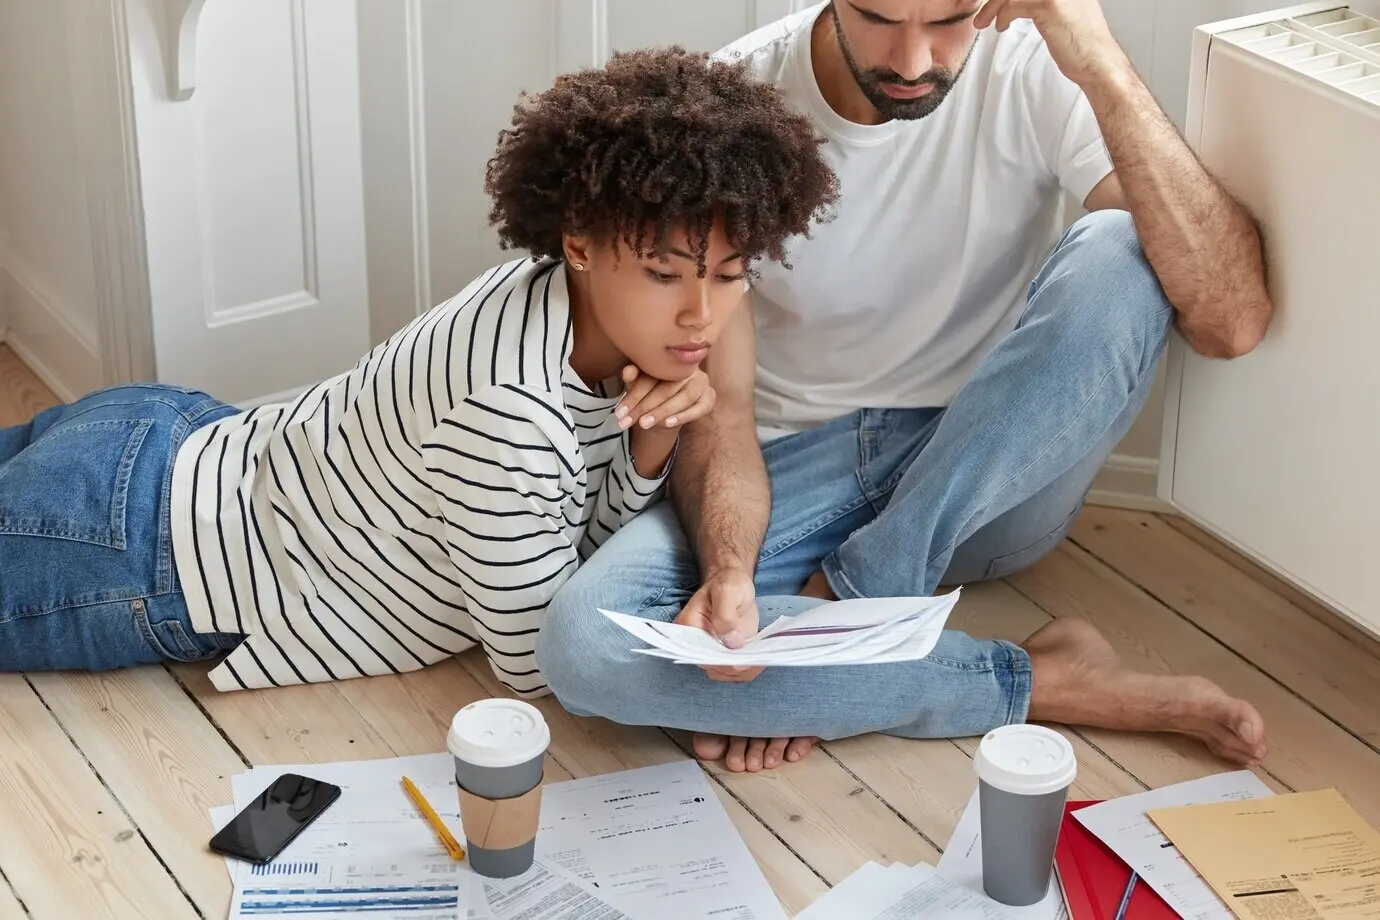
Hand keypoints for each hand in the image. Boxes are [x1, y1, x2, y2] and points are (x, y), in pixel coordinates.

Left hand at [615, 365, 715, 431]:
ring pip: (684, 397)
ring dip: (663, 411)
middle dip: (644, 407)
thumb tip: (627, 372)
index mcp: (669, 359)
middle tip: (627, 421)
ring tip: (644, 423)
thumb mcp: (637, 386)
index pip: (651, 376)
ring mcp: (702, 382)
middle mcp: (688, 367)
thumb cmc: (650, 392)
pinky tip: (667, 423)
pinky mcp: (709, 397)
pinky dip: (683, 416)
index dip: (634, 395)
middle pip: (666, 388)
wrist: (666, 410)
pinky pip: (699, 408)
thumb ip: (633, 378)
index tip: (619, 411)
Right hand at [673, 567, 762, 682]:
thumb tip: (731, 643)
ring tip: (760, 658)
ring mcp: (712, 651)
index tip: (738, 658)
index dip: (718, 661)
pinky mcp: (727, 654)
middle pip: (713, 667)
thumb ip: (725, 615)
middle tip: (755, 658)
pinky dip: (749, 669)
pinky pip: (736, 671)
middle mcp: (696, 644)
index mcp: (687, 628)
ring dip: (744, 670)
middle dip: (735, 667)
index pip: (698, 654)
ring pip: (725, 673)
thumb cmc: (728, 583)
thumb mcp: (727, 591)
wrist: (735, 584)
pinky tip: (761, 659)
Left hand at [974, 0, 1124, 86]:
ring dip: (992, 6)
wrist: (1098, 62)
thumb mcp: (1061, 10)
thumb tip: (1013, 1)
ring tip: (984, 22)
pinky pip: (1014, 4)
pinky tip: (1002, 26)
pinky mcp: (1050, 4)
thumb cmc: (1081, 42)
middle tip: (982, 12)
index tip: (991, 3)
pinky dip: (1003, 15)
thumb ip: (1040, 1)